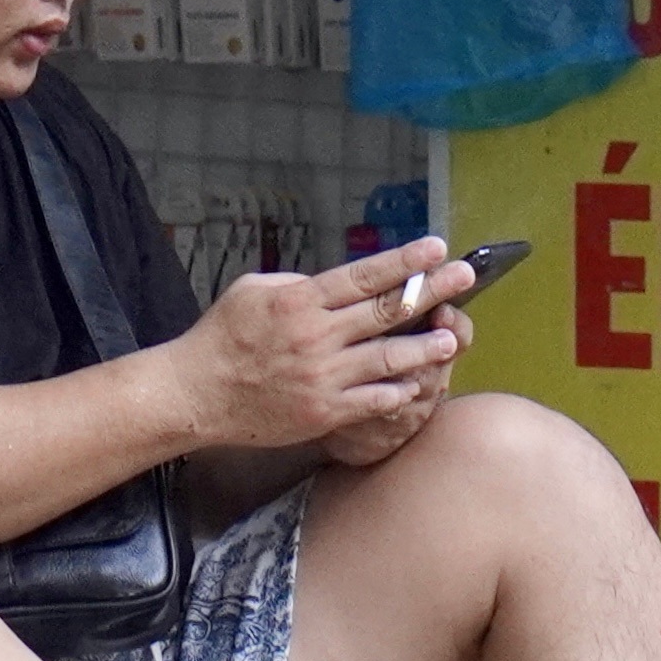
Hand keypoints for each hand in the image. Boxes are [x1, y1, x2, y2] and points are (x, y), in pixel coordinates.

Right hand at [184, 238, 461, 451]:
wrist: (196, 394)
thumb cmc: (221, 337)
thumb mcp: (252, 291)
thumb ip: (297, 284)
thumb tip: (334, 283)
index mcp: (300, 300)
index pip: (365, 275)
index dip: (405, 260)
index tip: (437, 248)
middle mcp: (317, 336)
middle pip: (386, 311)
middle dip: (432, 292)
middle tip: (464, 278)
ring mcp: (323, 376)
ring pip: (388, 359)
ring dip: (426, 347)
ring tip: (454, 338)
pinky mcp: (323, 412)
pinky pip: (372, 401)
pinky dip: (399, 391)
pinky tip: (421, 384)